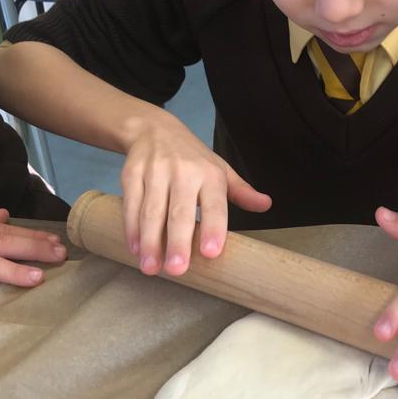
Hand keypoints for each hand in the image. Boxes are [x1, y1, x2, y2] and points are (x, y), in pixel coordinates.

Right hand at [120, 114, 271, 276]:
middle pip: (179, 211)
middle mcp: (183, 172)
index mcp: (209, 174)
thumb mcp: (220, 170)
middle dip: (177, 241)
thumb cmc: (192, 158)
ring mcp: (155, 172)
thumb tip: (266, 204)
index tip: (210, 253)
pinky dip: (132, 228)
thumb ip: (241, 192)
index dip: (213, 228)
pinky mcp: (132, 174)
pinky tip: (135, 248)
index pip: (214, 204)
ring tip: (151, 268)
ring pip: (151, 211)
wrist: (153, 130)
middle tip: (177, 269)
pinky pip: (131, 204)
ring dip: (150, 241)